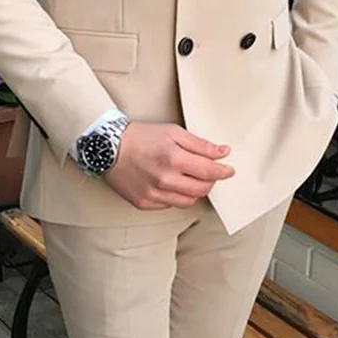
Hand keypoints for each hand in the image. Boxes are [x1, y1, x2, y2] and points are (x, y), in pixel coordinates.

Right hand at [104, 122, 234, 210]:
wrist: (108, 147)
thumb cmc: (140, 137)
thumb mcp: (173, 132)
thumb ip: (200, 144)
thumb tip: (222, 152)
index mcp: (174, 159)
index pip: (209, 171)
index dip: (223, 171)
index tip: (228, 170)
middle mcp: (165, 180)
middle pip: (202, 189)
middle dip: (211, 181)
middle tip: (209, 173)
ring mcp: (154, 194)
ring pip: (188, 201)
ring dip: (194, 191)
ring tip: (190, 179)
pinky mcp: (144, 203)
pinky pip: (170, 205)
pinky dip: (176, 196)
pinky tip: (171, 184)